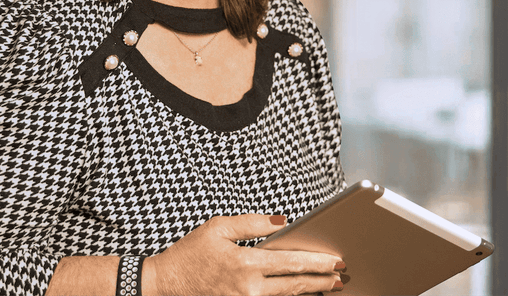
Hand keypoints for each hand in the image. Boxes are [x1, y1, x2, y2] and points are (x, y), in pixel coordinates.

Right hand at [142, 214, 344, 295]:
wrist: (166, 285)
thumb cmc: (189, 255)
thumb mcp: (217, 228)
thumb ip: (252, 223)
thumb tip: (282, 220)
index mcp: (244, 264)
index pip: (290, 262)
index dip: (316, 262)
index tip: (335, 259)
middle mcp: (248, 289)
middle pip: (294, 285)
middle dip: (321, 281)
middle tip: (341, 275)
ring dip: (310, 292)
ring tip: (329, 287)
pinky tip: (301, 294)